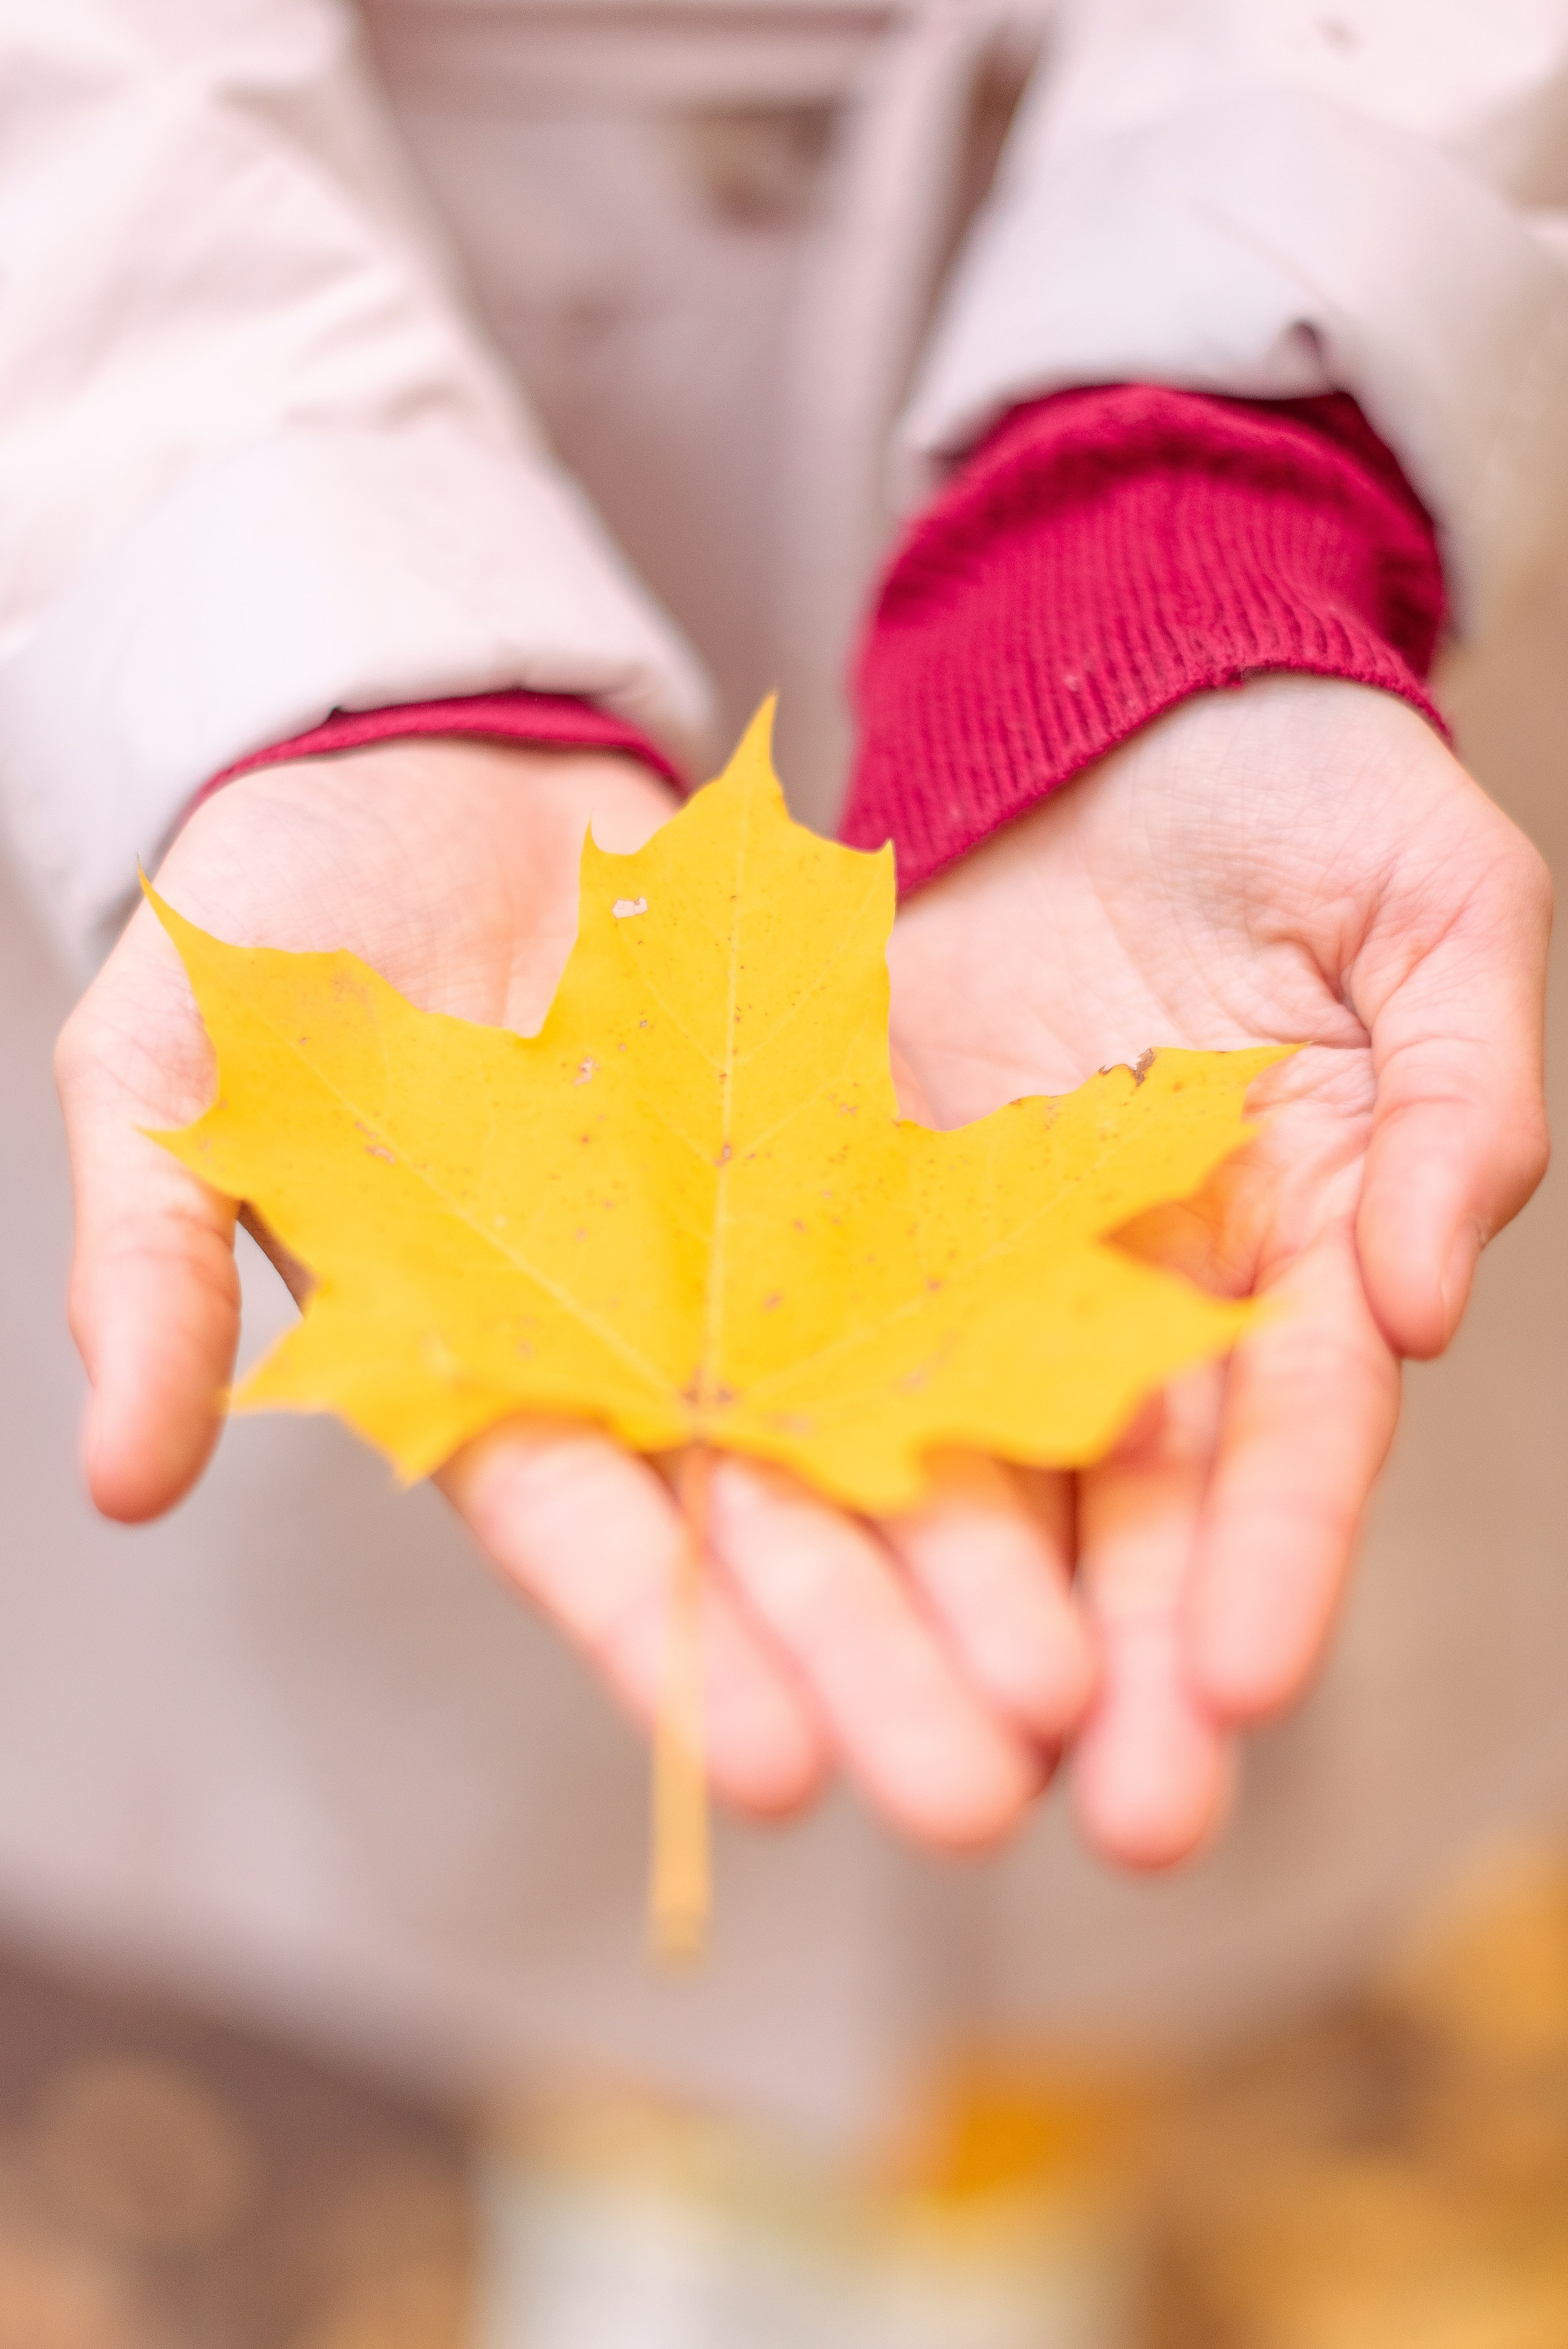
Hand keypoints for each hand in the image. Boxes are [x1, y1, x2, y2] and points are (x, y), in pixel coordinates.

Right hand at [57, 739, 1089, 1851]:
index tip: (772, 1772)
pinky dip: (1032, 1331)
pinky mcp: (841, 1150)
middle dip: (867, 1652)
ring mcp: (745, 1250)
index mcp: (467, 1353)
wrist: (420, 764)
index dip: (667, 1644)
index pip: (569, 1527)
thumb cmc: (267, 931)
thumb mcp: (169, 1077)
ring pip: (875, 1410)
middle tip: (985, 1791)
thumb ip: (159, 1262)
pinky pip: (949, 1245)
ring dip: (976, 1545)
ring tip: (1083, 1680)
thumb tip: (122, 1478)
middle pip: (757, 1516)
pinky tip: (1139, 1435)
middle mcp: (629, 1337)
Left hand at [885, 677, 1551, 1867]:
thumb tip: (1425, 1301)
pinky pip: (816, 1335)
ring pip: (966, 1460)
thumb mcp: (1435, 915)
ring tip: (939, 1771)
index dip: (1274, 1557)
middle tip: (1108, 1821)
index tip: (1241, 1689)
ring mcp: (984, 1256)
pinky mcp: (853, 1197)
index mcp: (1295, 1245)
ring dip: (953, 1616)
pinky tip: (762, 1587)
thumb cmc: (1316, 801)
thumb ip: (1459, 1098)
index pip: (1291, 1432)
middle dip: (1122, 1660)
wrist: (1127, 705)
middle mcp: (1136, 1291)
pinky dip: (795, 1453)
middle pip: (1127, 1503)